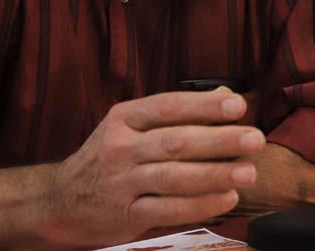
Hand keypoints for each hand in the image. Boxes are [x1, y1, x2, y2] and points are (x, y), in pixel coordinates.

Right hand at [44, 87, 266, 246]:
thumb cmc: (109, 157)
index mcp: (123, 118)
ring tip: (248, 171)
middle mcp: (120, 147)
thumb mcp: (131, 126)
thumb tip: (224, 97)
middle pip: (175, 142)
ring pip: (173, 177)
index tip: (238, 105)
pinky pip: (167, 209)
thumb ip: (176, 114)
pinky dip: (199, 205)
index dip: (203, 106)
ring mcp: (121, 183)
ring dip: (214, 174)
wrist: (60, 201)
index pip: (167, 107)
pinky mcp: (125, 216)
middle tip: (254, 139)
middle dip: (219, 141)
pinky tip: (226, 198)